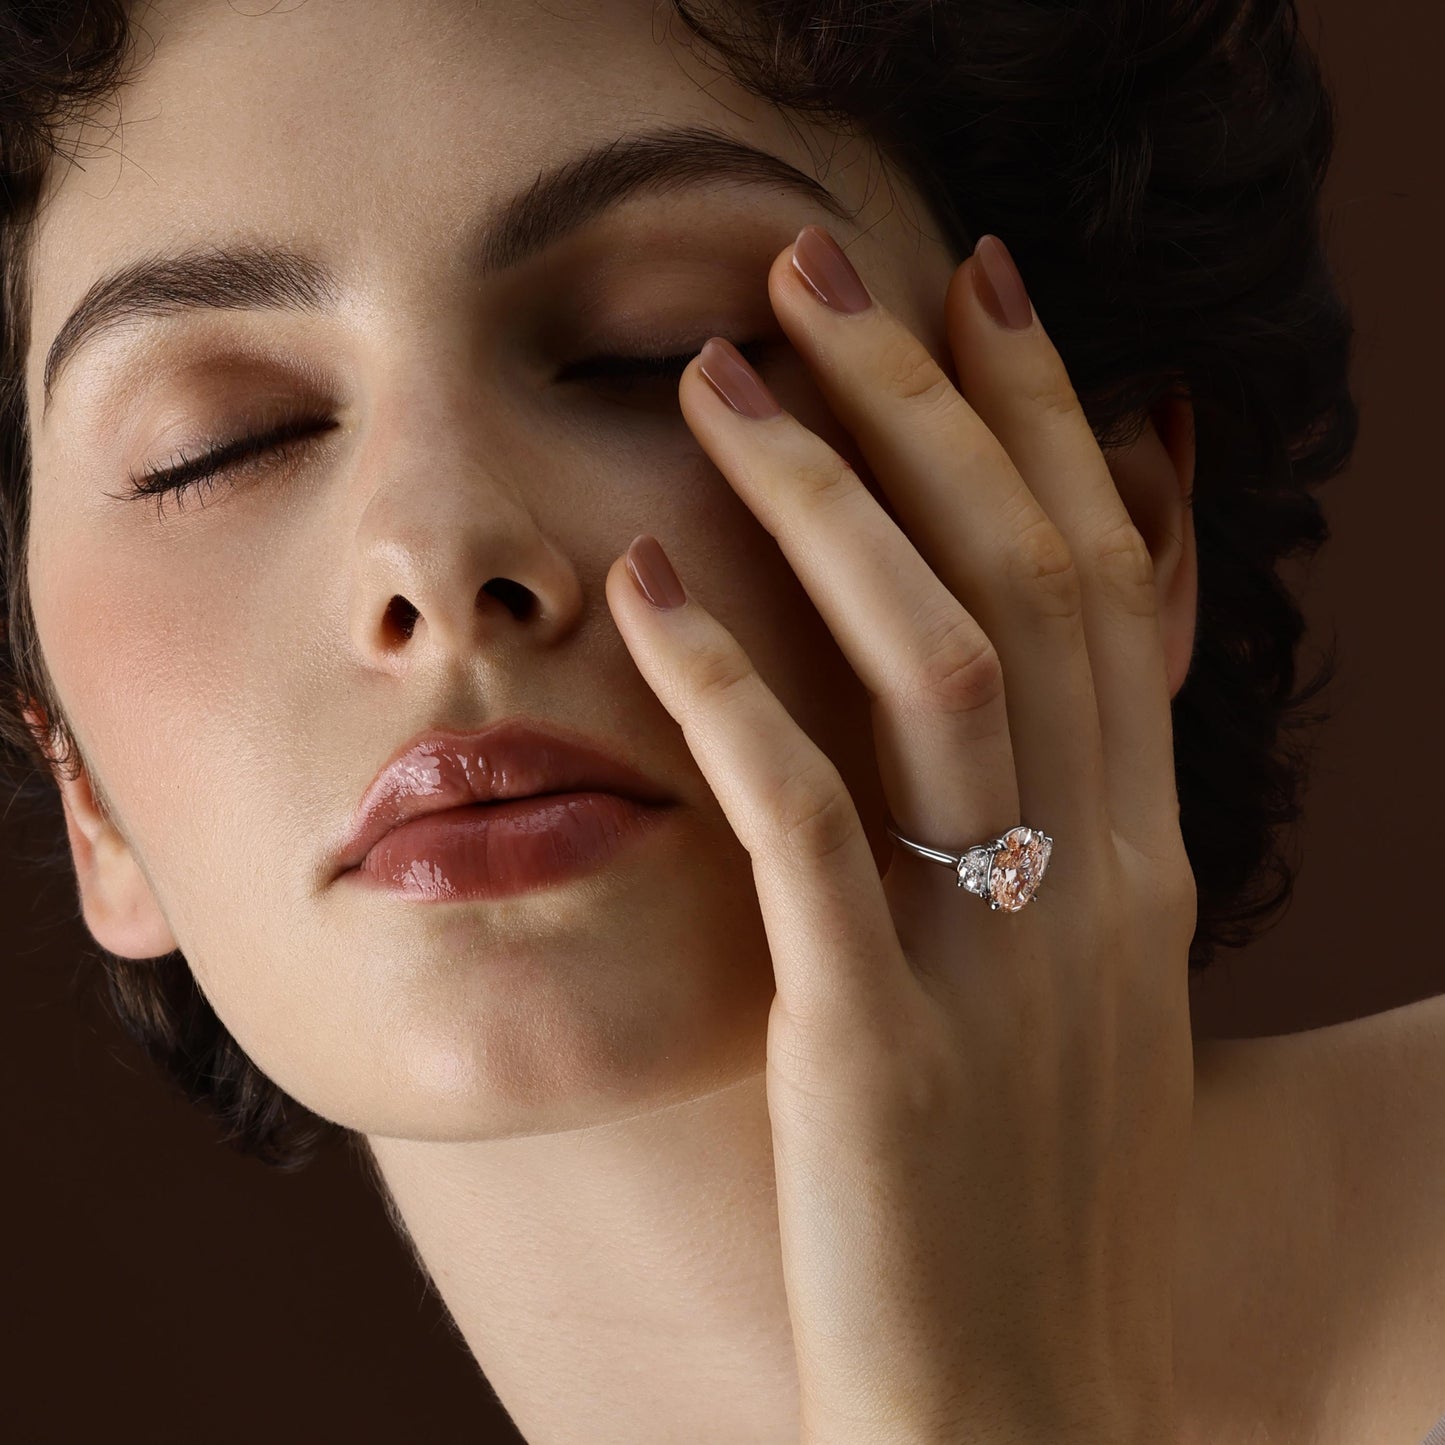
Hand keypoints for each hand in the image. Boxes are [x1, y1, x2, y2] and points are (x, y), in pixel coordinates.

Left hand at [604, 225, 1197, 1444]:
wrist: (1027, 1404)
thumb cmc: (1024, 1189)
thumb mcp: (1067, 984)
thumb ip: (1038, 836)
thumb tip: (987, 697)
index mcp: (1142, 858)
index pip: (1099, 585)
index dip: (1038, 425)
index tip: (973, 299)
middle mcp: (1095, 878)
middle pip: (1021, 576)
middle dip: (923, 402)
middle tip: (820, 269)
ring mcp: (996, 956)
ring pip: (929, 662)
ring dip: (824, 500)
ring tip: (721, 377)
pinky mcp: (879, 1038)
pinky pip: (805, 816)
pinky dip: (730, 686)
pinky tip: (651, 584)